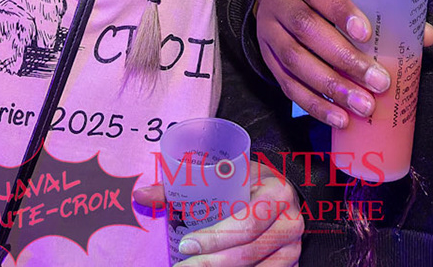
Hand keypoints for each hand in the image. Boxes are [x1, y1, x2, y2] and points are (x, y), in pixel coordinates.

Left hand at [134, 171, 302, 265]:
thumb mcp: (227, 174)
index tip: (185, 245)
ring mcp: (292, 247)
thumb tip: (140, 194)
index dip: (216, 238)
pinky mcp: (291, 262)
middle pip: (248, 251)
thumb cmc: (250, 181)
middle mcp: (290, 222)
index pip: (246, 222)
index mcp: (276, 194)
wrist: (284, 191)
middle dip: (211, 263)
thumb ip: (185, 184)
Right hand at [256, 0, 432, 128]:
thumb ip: (379, 4)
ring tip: (363, 107)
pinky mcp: (268, 60)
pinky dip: (314, 105)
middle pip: (307, 30)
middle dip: (345, 59)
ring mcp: (269, 33)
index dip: (342, 12)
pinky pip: (288, 85)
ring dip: (331, 88)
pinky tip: (339, 118)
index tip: (367, 34)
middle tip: (378, 82)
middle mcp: (279, 3)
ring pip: (296, 62)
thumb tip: (426, 35)